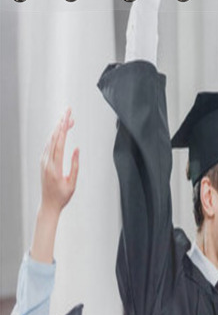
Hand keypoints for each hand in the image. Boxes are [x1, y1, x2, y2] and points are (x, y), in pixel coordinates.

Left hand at [31, 110, 78, 263]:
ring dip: (59, 128)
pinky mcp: (43, 161)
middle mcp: (46, 161)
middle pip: (54, 137)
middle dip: (61, 122)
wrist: (49, 204)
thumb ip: (75, 165)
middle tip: (68, 110)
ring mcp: (43, 160)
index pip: (59, 142)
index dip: (64, 128)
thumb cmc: (62, 196)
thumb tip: (76, 149)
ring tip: (67, 118)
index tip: (69, 117)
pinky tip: (60, 131)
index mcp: (54, 166)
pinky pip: (49, 144)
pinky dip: (55, 136)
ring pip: (51, 139)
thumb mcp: (72, 183)